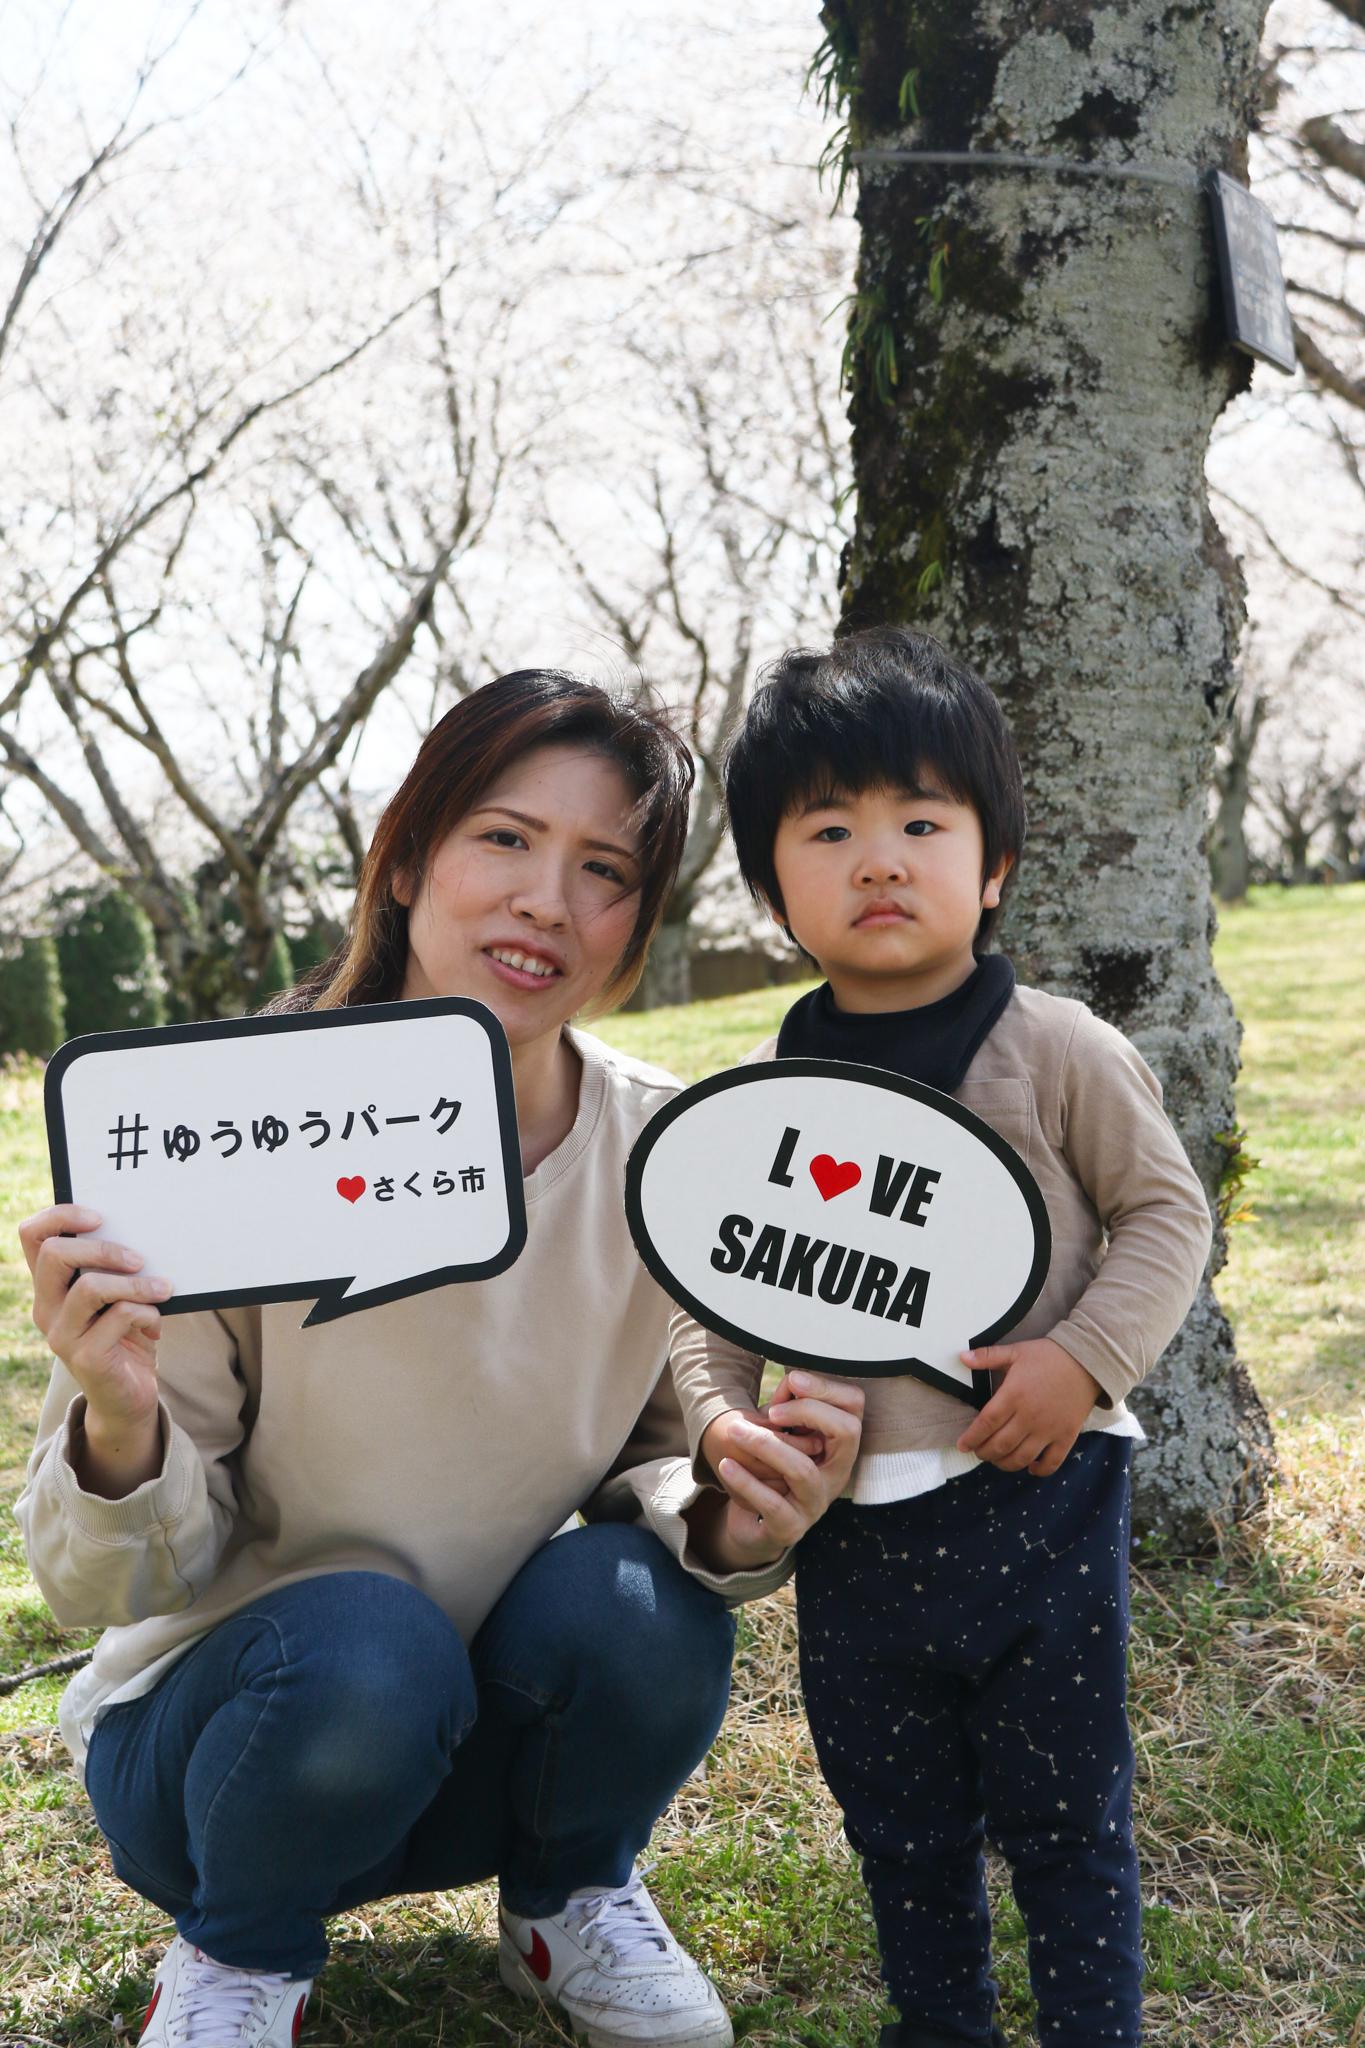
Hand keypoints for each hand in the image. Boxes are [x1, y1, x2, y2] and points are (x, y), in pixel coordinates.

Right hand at [19, 1203, 169, 1489]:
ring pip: (90, 1287)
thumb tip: (142, 1230)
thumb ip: (115, 1267)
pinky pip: (119, 1316)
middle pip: (55, 1255)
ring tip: (162, 1288)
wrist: (129, 1397)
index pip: (32, 1236)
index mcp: (50, 1286)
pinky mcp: (85, 1358)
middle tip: (139, 1258)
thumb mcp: (117, 1295)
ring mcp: (61, 1335)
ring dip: (135, 1283)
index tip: (98, 1215)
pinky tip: (156, 1323)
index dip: (59, 1215)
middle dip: (103, 1248)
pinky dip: (147, 1311)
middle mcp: (46, 1308)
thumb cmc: (126, 1335)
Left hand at [690, 1372, 864, 1569]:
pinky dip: (747, 1482)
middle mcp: (837, 1474)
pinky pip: (773, 1504)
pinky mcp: (790, 1528)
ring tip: (735, 1431)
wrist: (755, 1524)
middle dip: (808, 1411)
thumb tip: (792, 1381)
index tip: (793, 1380)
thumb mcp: (780, 1432)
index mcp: (839, 1446)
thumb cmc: (770, 1468)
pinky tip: (726, 1464)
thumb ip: (787, 1406)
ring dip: (767, 1445)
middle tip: (771, 1412)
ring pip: (803, 1470)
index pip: (855, 1406)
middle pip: (847, 1432)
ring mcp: (816, 1503)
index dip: (828, 1388)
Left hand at [955, 1337, 1100, 1475]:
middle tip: (979, 1452)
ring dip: (1005, 1464)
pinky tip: (1030, 1467)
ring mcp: (1049, 1429)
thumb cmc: (1048, 1356)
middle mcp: (1029, 1417)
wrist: (1087, 1361)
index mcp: (1013, 1395)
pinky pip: (1052, 1462)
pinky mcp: (1066, 1436)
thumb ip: (987, 1356)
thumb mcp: (1016, 1351)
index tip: (962, 1445)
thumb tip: (961, 1358)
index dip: (971, 1438)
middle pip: (1000, 1445)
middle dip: (984, 1453)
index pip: (986, 1423)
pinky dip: (1039, 1470)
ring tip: (998, 1460)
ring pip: (1021, 1457)